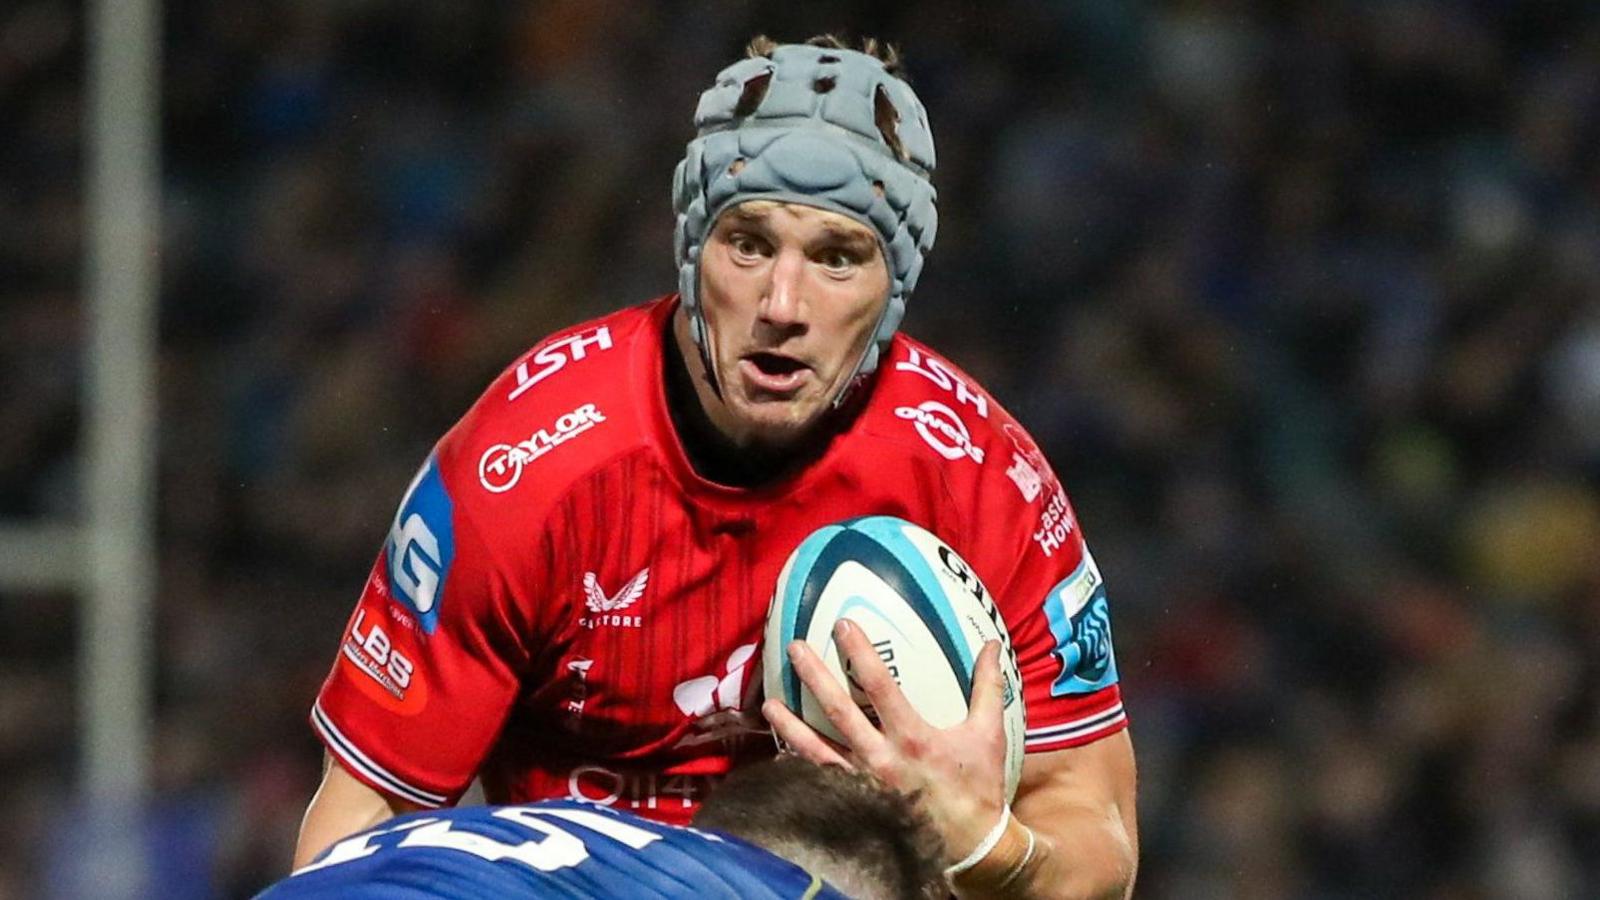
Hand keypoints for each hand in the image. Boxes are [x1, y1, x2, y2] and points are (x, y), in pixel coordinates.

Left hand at [762, 618, 1010, 862]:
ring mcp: (863, 783)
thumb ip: (987, 687)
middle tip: (794, 648)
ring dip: (790, 725)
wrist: (970, 846)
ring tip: (768, 702)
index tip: (842, 625)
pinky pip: (820, 781)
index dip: (860, 653)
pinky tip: (780, 752)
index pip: (879, 686)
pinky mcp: (855, 803)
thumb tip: (992, 644)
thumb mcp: (988, 734)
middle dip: (814, 676)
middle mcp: (882, 758)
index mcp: (913, 737)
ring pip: (817, 749)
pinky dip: (797, 767)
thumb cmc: (978, 787)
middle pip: (838, 711)